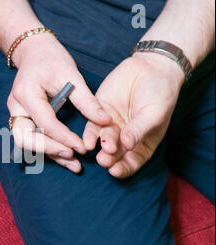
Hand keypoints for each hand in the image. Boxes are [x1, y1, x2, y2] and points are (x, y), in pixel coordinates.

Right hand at [8, 33, 111, 172]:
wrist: (33, 51)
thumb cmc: (52, 59)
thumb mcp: (71, 75)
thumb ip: (87, 100)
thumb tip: (106, 121)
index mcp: (26, 93)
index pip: (44, 122)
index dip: (63, 137)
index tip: (82, 147)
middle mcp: (15, 106)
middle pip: (25, 138)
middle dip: (50, 150)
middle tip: (73, 156)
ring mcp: (16, 114)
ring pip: (26, 143)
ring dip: (49, 155)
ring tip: (74, 165)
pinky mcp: (21, 119)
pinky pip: (31, 139)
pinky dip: (48, 150)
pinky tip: (66, 158)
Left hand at [83, 53, 184, 177]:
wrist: (152, 67)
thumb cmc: (160, 94)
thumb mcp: (155, 113)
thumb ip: (140, 129)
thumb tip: (128, 144)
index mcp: (141, 143)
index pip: (131, 162)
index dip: (123, 168)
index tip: (115, 171)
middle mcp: (124, 138)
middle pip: (114, 153)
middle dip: (108, 158)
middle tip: (104, 160)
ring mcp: (111, 125)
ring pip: (102, 139)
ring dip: (99, 145)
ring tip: (100, 146)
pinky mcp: (99, 112)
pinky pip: (91, 125)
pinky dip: (89, 133)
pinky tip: (88, 139)